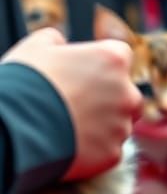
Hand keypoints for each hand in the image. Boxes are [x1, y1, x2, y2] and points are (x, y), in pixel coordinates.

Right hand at [1, 28, 141, 180]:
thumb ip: (55, 40)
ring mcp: (121, 125)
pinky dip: (93, 151)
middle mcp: (127, 92)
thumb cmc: (24, 84)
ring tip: (69, 129)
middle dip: (109, 99)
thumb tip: (59, 42)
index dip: (101, 65)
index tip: (84, 74)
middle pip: (127, 94)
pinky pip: (108, 151)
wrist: (12, 129)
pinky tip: (70, 147)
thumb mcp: (35, 47)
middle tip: (78, 106)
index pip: (120, 57)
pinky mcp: (112, 154)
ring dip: (102, 127)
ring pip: (119, 125)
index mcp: (113, 59)